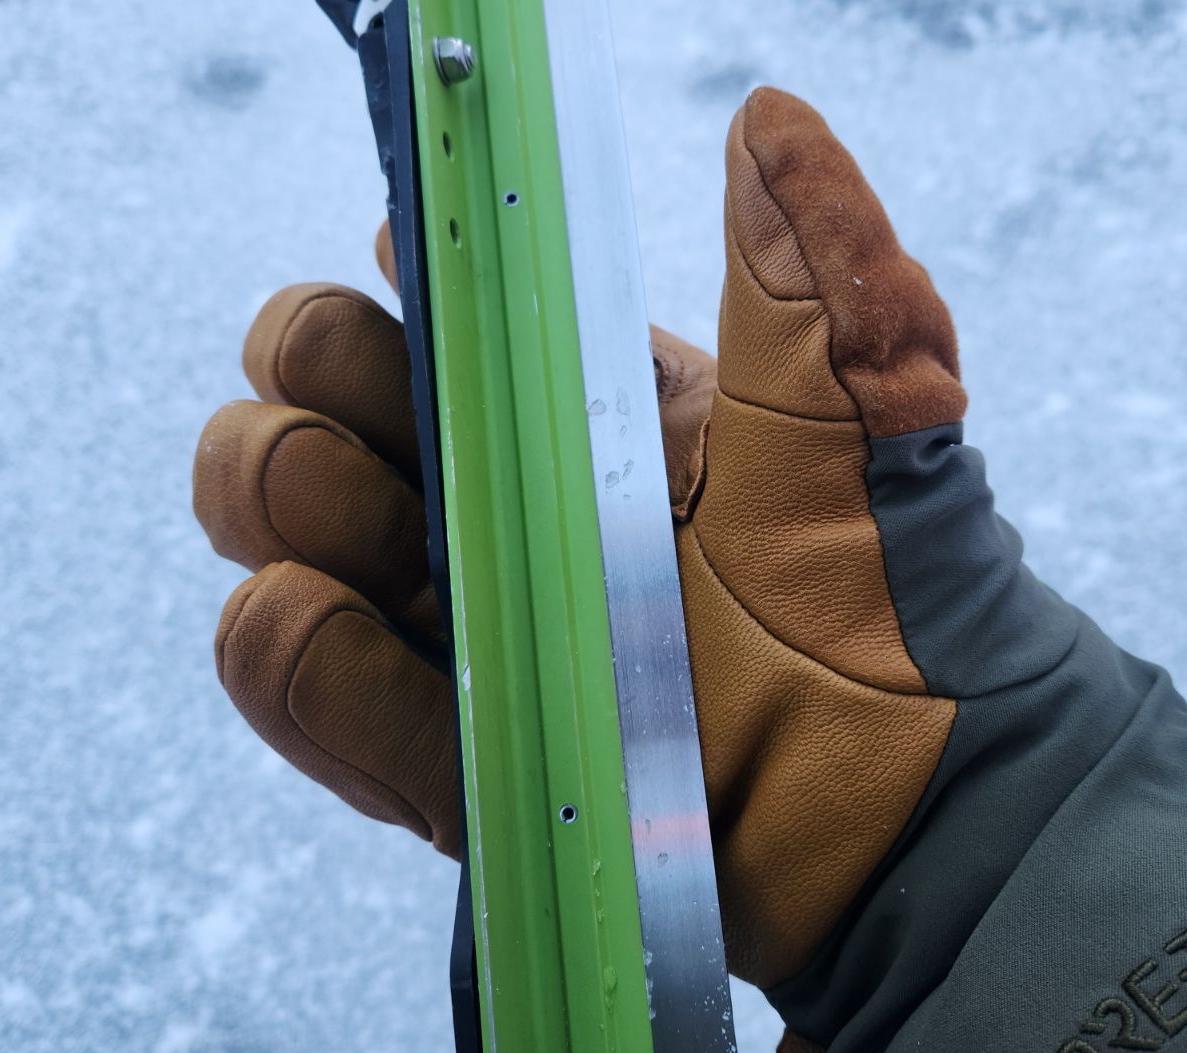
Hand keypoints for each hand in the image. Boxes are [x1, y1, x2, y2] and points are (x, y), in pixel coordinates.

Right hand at [195, 87, 962, 992]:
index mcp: (566, 412)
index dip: (383, 290)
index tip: (410, 277)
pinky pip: (298, 677)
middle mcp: (491, 509)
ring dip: (289, 515)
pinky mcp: (436, 752)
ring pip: (273, 532)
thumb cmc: (892, 590)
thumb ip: (808, 267)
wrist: (914, 804)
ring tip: (397, 553)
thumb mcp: (857, 414)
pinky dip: (296, 648)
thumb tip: (773, 115)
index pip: (411, 319)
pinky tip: (339, 622)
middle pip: (304, 409)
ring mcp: (452, 628)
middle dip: (314, 399)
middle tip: (417, 449)